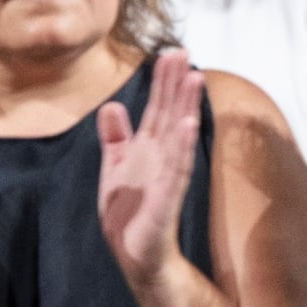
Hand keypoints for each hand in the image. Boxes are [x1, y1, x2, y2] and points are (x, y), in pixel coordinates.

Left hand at [98, 49, 205, 292]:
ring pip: (177, 135)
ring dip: (186, 106)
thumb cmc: (128, 214)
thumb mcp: (114, 166)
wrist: (134, 254)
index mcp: (147, 149)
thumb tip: (113, 106)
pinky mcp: (165, 199)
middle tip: (184, 53)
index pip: (158, 108)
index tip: (170, 53)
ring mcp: (166, 177)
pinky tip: (187, 126)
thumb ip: (115, 137)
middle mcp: (160, 158)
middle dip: (177, 83)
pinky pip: (175, 170)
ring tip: (193, 78)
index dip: (164, 81)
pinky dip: (182, 147)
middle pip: (170, 113)